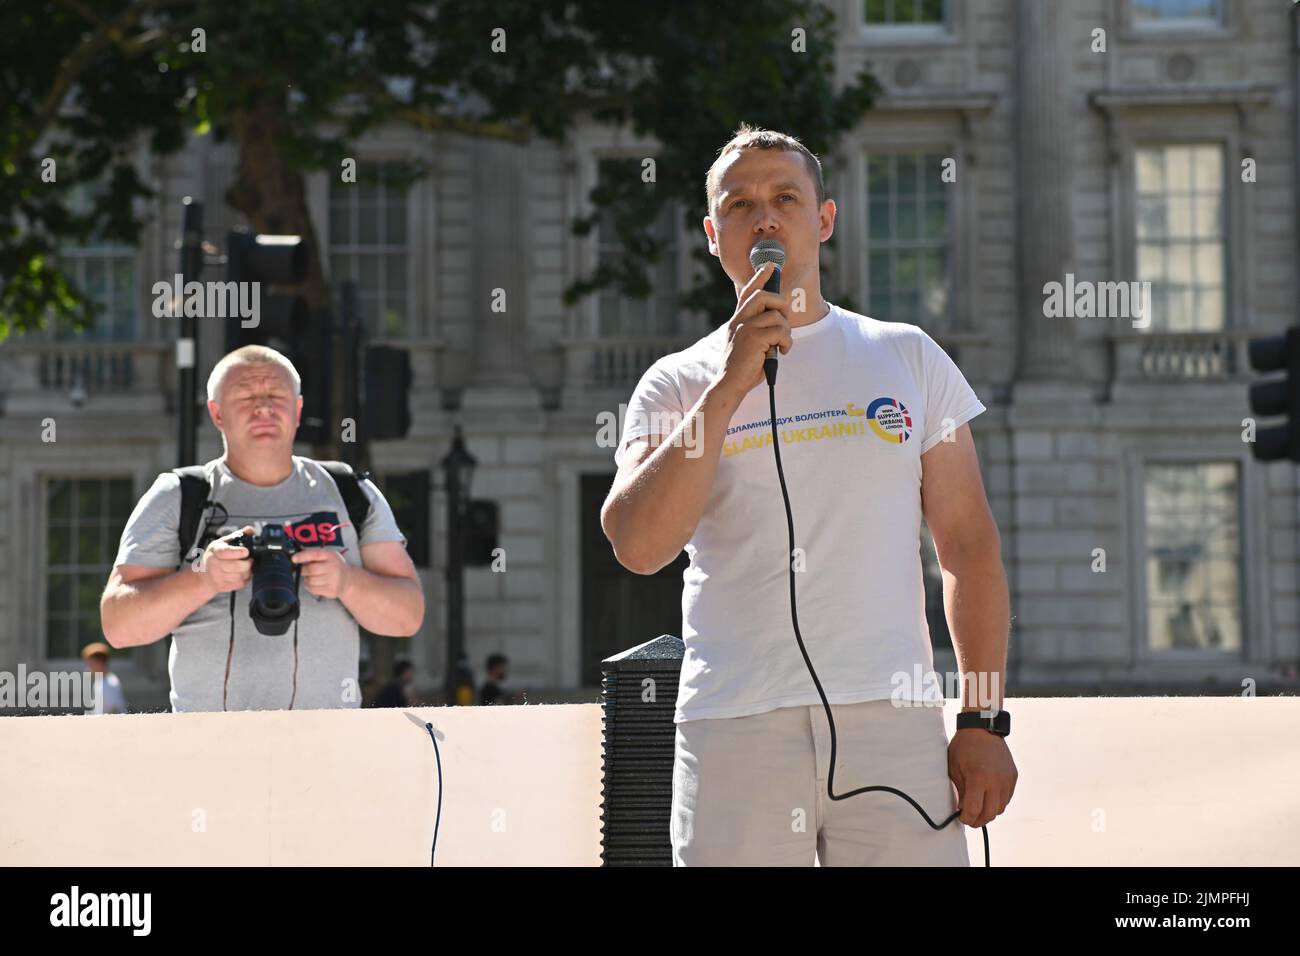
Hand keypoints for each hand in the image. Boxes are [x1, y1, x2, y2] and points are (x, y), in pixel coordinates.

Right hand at [196, 525, 254, 595]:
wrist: (204, 574)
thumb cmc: (215, 556)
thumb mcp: (224, 542)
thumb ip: (238, 535)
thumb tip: (250, 530)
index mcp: (215, 550)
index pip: (225, 552)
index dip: (237, 552)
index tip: (246, 552)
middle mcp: (214, 564)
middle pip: (236, 566)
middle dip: (247, 563)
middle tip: (250, 560)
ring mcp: (217, 577)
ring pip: (239, 576)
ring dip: (248, 572)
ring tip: (247, 567)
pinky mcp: (222, 586)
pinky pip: (240, 584)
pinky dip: (245, 579)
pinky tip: (243, 574)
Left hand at [291, 547, 352, 599]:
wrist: (348, 580)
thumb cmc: (334, 567)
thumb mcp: (328, 557)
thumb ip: (314, 555)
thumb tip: (296, 557)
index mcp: (331, 556)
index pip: (315, 554)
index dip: (303, 556)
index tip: (294, 559)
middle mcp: (333, 567)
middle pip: (310, 569)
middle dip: (304, 570)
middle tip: (305, 570)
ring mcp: (333, 580)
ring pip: (310, 580)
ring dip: (307, 579)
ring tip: (312, 577)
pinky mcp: (331, 590)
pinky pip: (313, 589)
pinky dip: (309, 587)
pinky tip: (314, 584)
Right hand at [713, 260, 792, 399]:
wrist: (730, 384)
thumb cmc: (743, 368)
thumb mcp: (749, 343)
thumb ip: (759, 330)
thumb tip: (779, 321)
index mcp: (737, 320)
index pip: (748, 292)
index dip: (760, 277)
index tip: (770, 265)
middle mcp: (739, 320)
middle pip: (764, 295)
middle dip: (781, 305)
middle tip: (783, 322)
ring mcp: (745, 328)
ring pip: (776, 315)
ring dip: (785, 331)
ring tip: (781, 344)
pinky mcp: (753, 338)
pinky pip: (780, 331)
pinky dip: (786, 342)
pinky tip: (781, 352)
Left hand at [948, 730, 1017, 827]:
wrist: (983, 728)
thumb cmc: (964, 746)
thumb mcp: (954, 768)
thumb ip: (959, 791)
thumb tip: (962, 809)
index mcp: (978, 778)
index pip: (974, 810)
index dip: (967, 818)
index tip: (962, 818)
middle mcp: (995, 781)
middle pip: (990, 814)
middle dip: (978, 821)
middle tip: (970, 819)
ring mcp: (1007, 779)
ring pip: (1000, 808)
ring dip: (989, 812)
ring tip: (979, 808)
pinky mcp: (1013, 777)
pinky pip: (1006, 798)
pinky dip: (997, 802)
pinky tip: (988, 797)